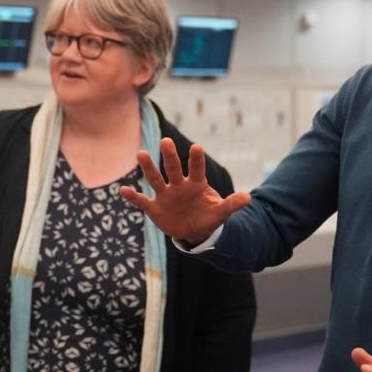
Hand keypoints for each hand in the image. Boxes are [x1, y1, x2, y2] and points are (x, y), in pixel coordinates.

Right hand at [119, 138, 250, 245]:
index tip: (197, 147)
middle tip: (166, 141)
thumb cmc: (208, 216)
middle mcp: (179, 185)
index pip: (196, 169)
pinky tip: (122, 190)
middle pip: (173, 168)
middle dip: (169, 156)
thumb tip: (248, 197)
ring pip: (155, 179)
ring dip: (148, 168)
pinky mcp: (155, 208)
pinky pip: (142, 201)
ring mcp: (165, 195)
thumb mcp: (221, 212)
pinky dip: (133, 197)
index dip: (197, 160)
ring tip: (141, 153)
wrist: (194, 230)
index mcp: (196, 184)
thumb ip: (232, 204)